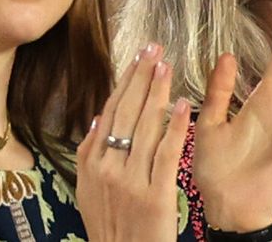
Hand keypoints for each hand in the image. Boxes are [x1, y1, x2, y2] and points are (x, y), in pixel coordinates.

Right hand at [76, 44, 190, 241]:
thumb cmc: (110, 226)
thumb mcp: (88, 189)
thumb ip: (92, 153)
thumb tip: (100, 117)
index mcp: (91, 161)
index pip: (111, 110)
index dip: (126, 82)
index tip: (138, 58)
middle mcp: (107, 166)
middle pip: (127, 111)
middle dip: (142, 76)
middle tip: (154, 47)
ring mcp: (130, 180)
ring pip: (145, 127)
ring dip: (157, 93)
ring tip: (166, 66)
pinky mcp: (155, 196)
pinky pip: (165, 155)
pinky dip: (175, 128)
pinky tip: (183, 105)